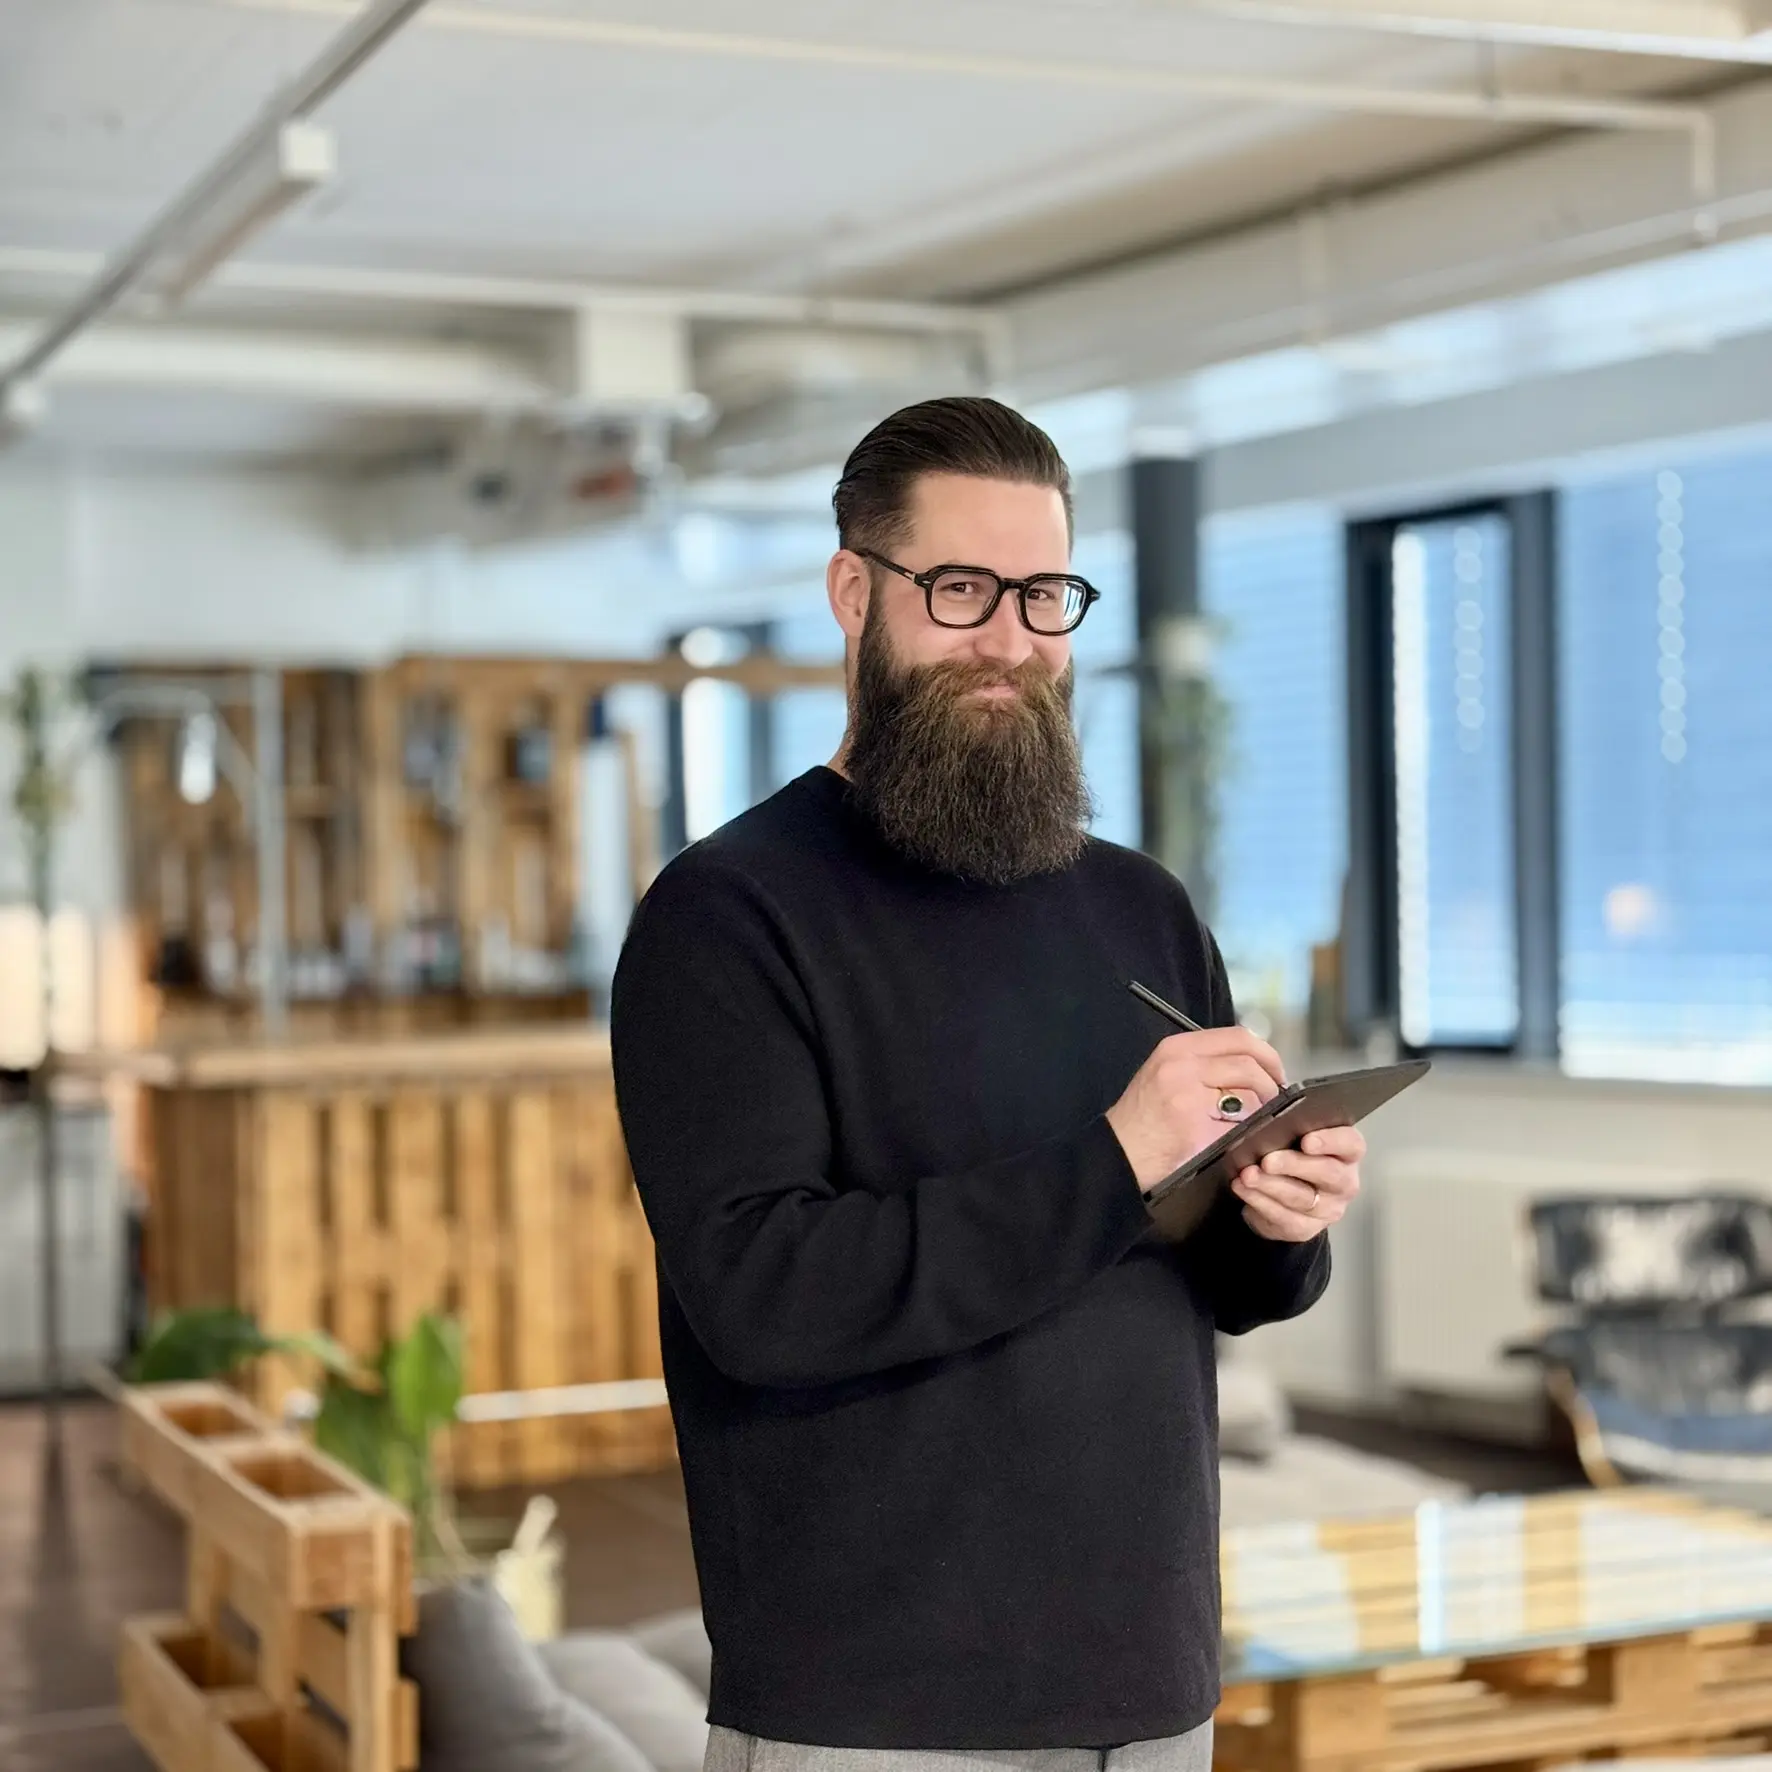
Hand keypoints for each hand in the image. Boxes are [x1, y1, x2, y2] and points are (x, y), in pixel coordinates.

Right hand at [1106, 1028, 1287, 1194]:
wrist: (1116, 1154)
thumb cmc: (1142, 1119)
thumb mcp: (1163, 1074)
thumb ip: (1201, 1063)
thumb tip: (1252, 1065)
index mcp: (1176, 1048)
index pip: (1238, 1037)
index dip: (1267, 1054)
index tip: (1275, 1072)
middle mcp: (1182, 1066)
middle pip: (1249, 1064)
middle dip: (1270, 1084)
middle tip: (1273, 1100)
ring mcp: (1188, 1097)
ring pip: (1249, 1095)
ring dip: (1261, 1110)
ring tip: (1255, 1121)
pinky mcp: (1195, 1128)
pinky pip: (1239, 1126)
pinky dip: (1247, 1133)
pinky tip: (1239, 1139)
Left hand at [1232, 1124, 1363, 1242]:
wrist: (1279, 1196)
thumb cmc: (1288, 1154)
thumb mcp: (1291, 1134)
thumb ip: (1289, 1121)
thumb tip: (1272, 1102)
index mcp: (1345, 1151)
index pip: (1351, 1143)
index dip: (1331, 1141)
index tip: (1307, 1140)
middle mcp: (1343, 1181)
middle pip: (1329, 1173)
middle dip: (1295, 1165)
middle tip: (1268, 1160)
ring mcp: (1328, 1208)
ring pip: (1302, 1198)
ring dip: (1271, 1185)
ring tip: (1248, 1174)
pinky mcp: (1306, 1228)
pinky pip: (1285, 1218)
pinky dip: (1260, 1202)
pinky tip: (1243, 1188)